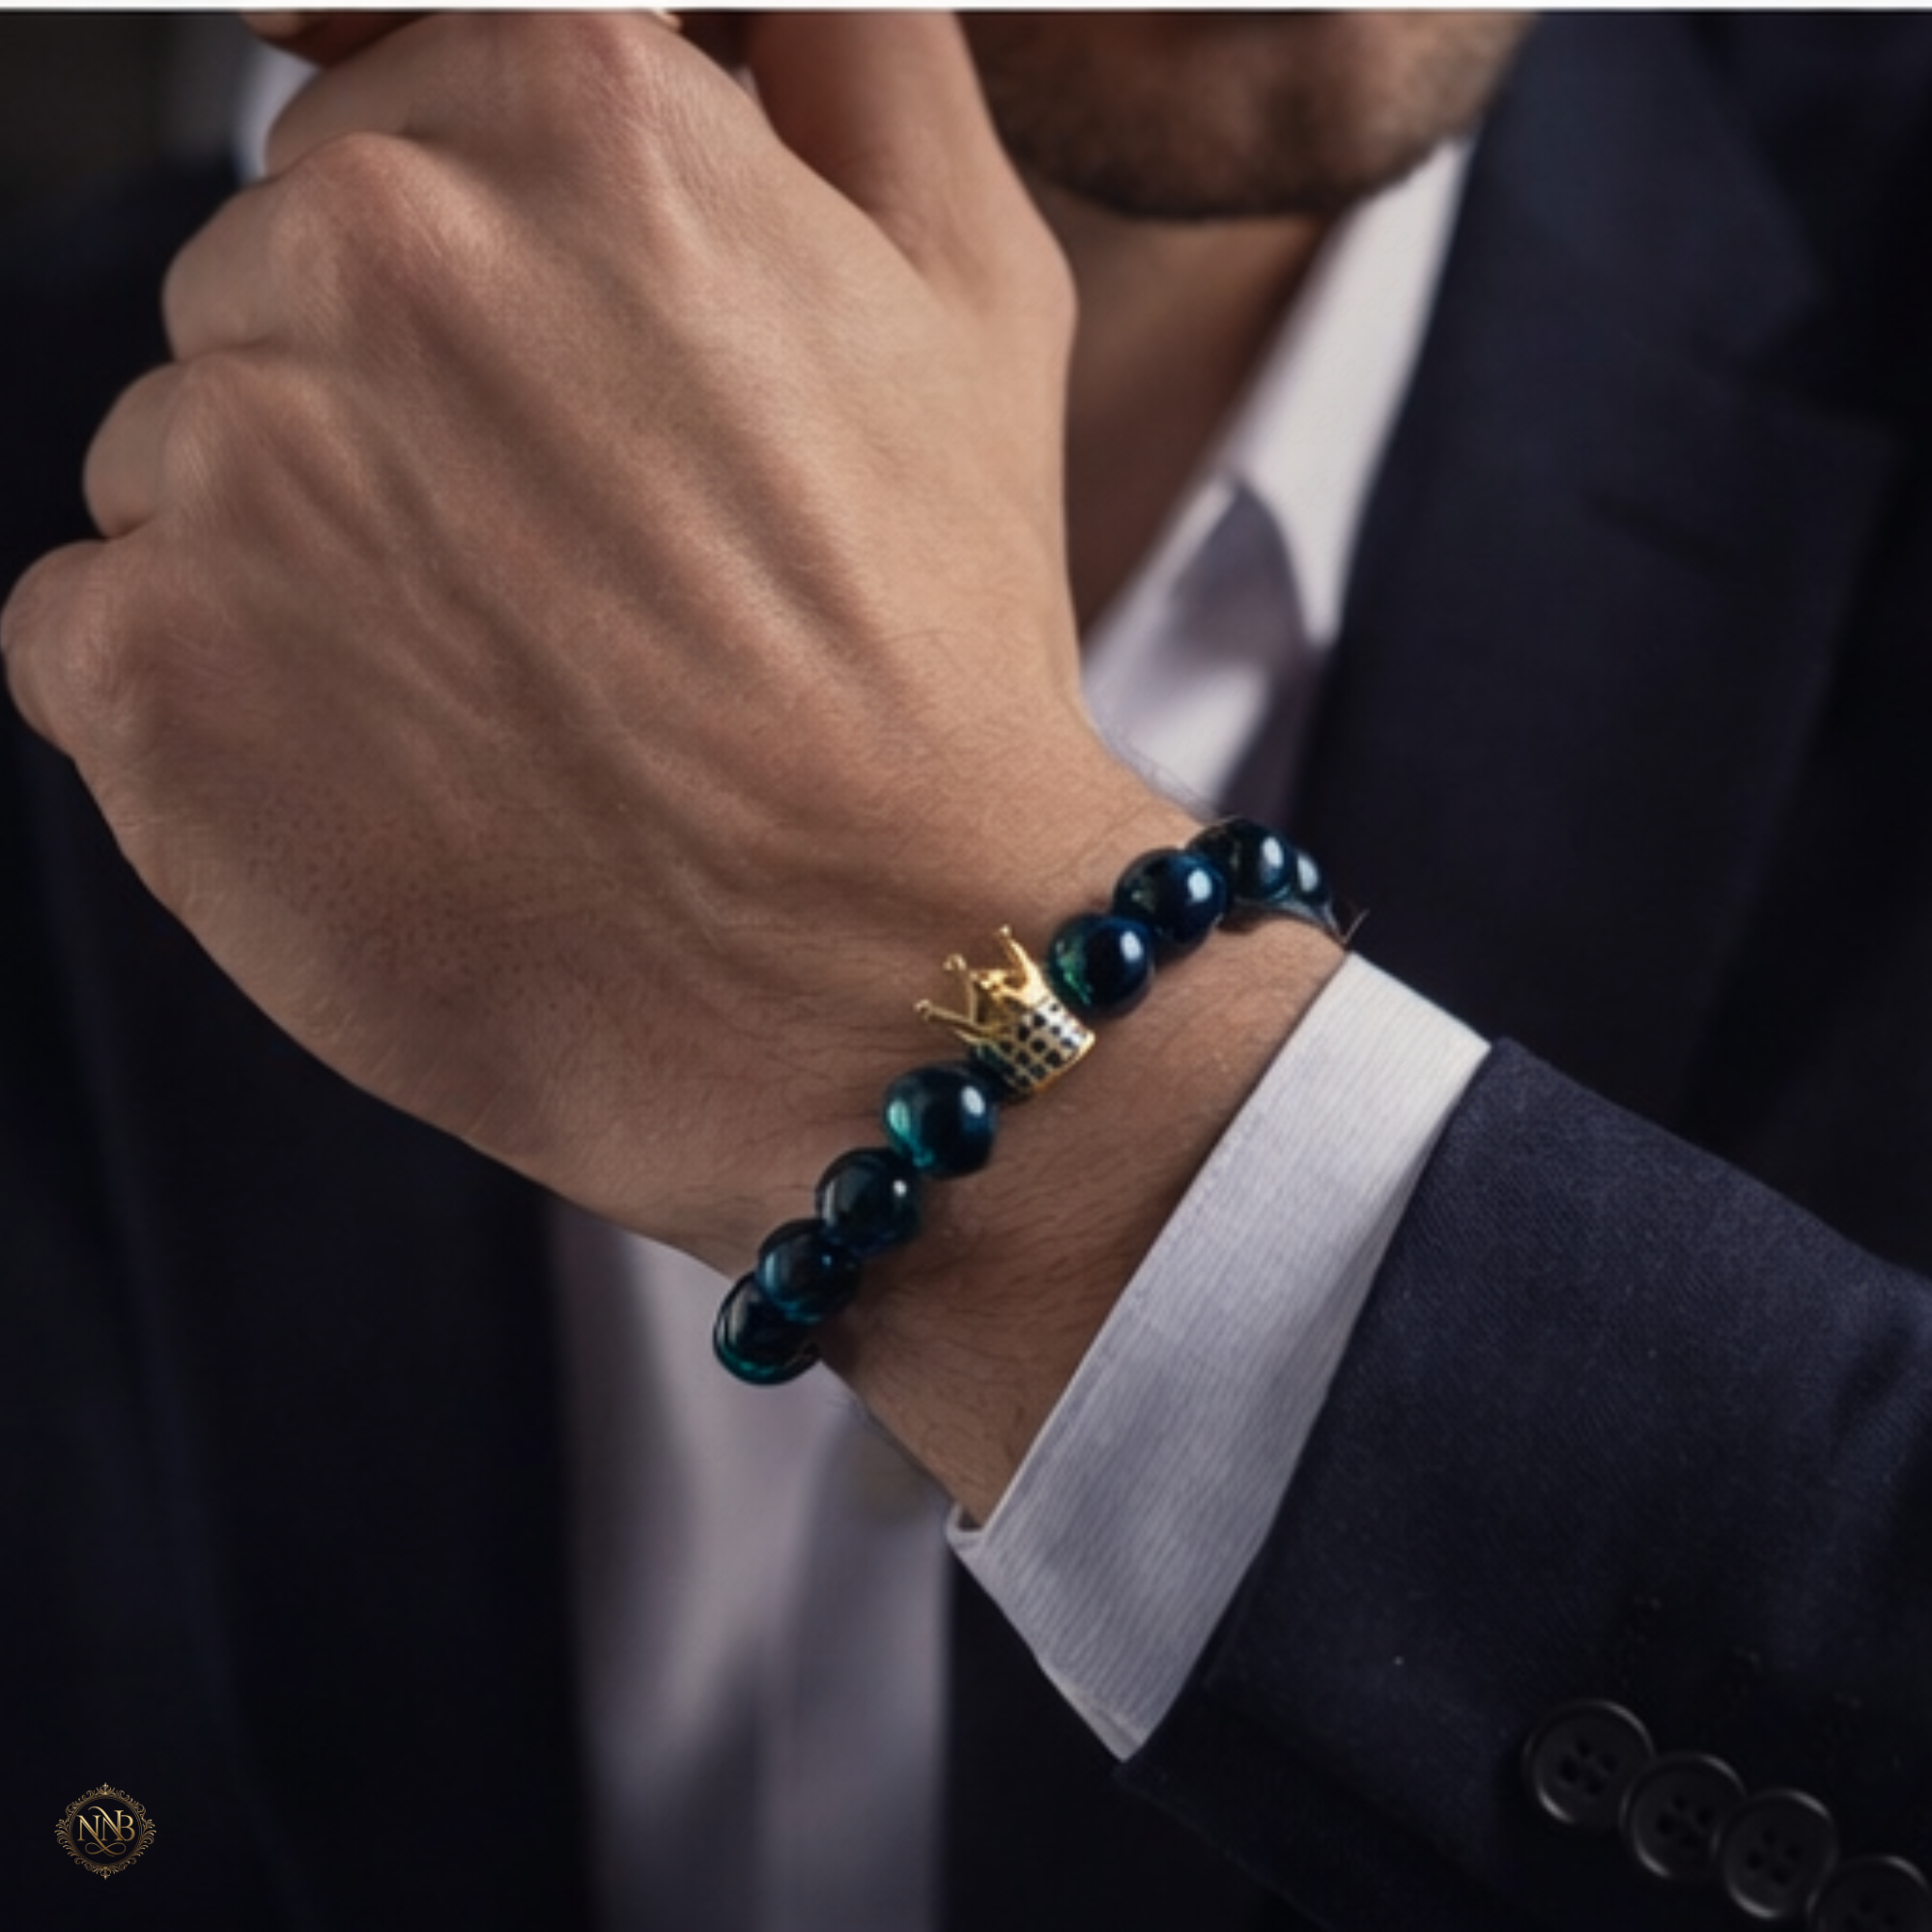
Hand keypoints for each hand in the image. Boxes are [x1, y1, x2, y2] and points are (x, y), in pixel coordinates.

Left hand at [2, 12, 1177, 1265]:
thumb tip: (732, 2)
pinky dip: (211, 692)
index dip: (484, 257)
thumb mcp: (974, 298)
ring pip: (184, 450)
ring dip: (304, 555)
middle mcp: (374, 246)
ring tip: (499, 692)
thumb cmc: (929, 670)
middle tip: (563, 574)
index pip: (395, 91)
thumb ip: (845, 55)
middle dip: (390, 402)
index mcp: (574, 114)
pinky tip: (391, 767)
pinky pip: (98, 619)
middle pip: (276, 276)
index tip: (539, 382)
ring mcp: (234, 459)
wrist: (868, 979)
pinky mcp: (140, 667)